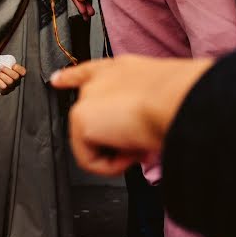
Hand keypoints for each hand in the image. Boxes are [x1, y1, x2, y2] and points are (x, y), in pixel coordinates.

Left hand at [0, 63, 26, 94]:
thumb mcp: (4, 60)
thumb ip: (8, 60)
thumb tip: (8, 62)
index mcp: (18, 73)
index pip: (23, 72)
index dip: (18, 68)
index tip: (12, 65)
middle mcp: (16, 81)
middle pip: (16, 77)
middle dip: (7, 70)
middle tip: (0, 68)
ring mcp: (10, 87)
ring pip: (10, 82)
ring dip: (2, 76)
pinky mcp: (4, 92)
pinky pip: (4, 87)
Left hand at [50, 55, 212, 175]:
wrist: (175, 98)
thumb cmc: (178, 99)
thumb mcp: (157, 100)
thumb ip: (138, 110)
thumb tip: (137, 136)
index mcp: (118, 70)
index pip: (89, 73)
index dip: (70, 77)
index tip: (57, 80)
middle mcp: (99, 81)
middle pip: (91, 119)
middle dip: (115, 140)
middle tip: (142, 142)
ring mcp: (86, 98)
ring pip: (93, 143)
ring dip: (118, 152)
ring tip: (140, 143)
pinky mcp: (80, 118)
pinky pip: (90, 160)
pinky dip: (111, 166)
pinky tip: (130, 151)